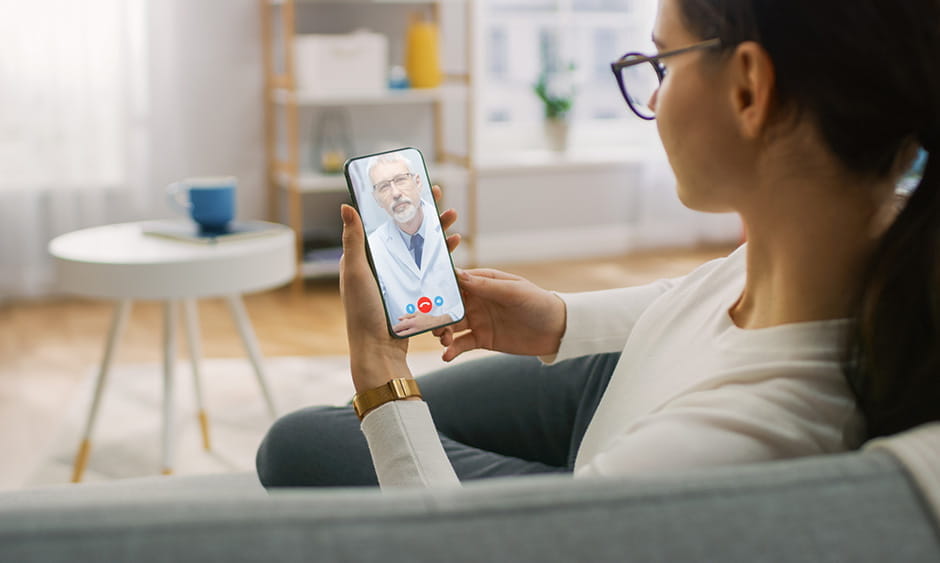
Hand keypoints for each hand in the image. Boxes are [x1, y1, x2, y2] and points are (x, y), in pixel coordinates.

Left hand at [339, 185, 458, 392]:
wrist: (379, 352)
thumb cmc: (363, 313)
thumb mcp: (357, 272)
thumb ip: (354, 240)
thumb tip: (346, 205)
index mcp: (366, 257)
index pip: (386, 222)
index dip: (400, 202)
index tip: (414, 185)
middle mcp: (383, 266)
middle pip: (408, 232)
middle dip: (426, 212)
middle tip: (440, 195)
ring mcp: (399, 280)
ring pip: (422, 249)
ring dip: (438, 233)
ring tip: (454, 219)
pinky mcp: (413, 293)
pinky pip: (430, 270)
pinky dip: (443, 258)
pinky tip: (454, 249)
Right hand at [434, 269, 566, 360]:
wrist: (557, 330)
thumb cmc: (538, 303)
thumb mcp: (514, 292)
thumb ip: (486, 285)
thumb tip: (458, 274)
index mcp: (483, 282)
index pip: (455, 281)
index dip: (438, 286)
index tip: (423, 294)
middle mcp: (476, 300)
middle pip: (448, 305)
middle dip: (435, 313)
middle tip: (427, 323)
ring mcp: (477, 320)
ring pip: (451, 325)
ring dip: (442, 331)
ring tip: (443, 339)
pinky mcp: (482, 339)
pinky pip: (461, 344)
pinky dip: (452, 350)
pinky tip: (446, 355)